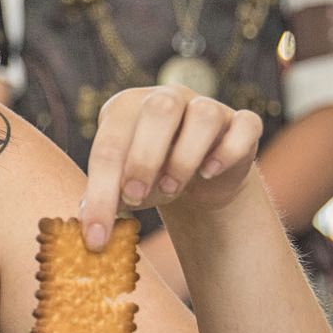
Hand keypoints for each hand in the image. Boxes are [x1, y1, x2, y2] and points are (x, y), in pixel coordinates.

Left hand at [80, 86, 262, 249]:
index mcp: (126, 108)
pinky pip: (244, 126)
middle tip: (135, 198)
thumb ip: (104, 201)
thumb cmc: (150, 180)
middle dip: (144, 158)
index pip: (109, 142)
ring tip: (171, 189)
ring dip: (185, 157)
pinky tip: (210, 173)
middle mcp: (167, 98)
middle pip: (159, 109)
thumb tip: (88, 225)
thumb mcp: (123, 190)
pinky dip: (229, 150)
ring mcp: (208, 106)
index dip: (101, 189)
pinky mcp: (241, 124)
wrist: (199, 180)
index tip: (97, 233)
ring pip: (204, 115)